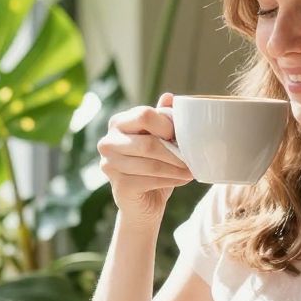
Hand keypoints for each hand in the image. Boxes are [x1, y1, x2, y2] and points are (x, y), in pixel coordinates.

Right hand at [97, 91, 192, 228]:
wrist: (143, 203)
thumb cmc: (153, 165)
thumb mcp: (159, 139)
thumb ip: (162, 119)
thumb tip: (169, 97)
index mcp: (118, 123)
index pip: (144, 114)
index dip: (167, 125)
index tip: (181, 135)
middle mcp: (108, 142)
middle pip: (148, 143)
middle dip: (175, 152)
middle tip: (193, 157)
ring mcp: (109, 165)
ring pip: (151, 164)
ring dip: (177, 168)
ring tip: (191, 169)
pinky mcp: (119, 186)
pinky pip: (151, 180)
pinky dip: (171, 180)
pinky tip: (182, 179)